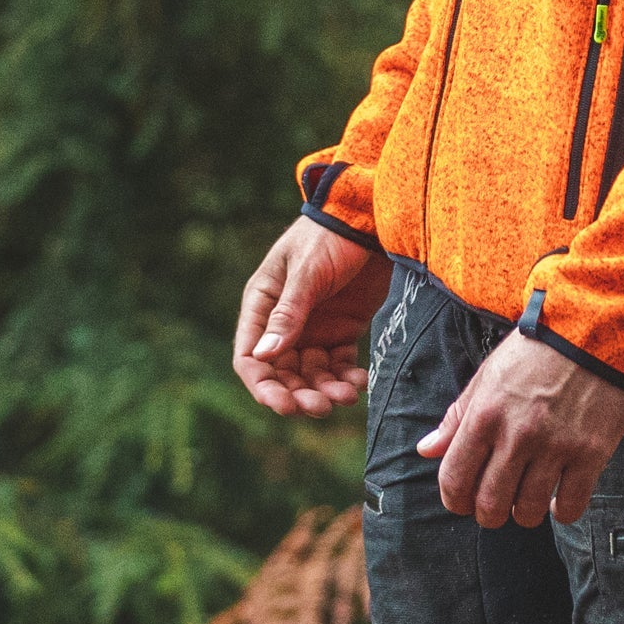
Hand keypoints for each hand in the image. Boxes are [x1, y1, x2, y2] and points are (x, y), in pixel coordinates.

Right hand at [233, 217, 390, 417]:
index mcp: (263, 303)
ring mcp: (314, 326)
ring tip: (346, 397)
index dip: (263, 385)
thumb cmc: (331, 235)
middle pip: (282, 372)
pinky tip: (360, 384)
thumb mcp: (308, 271)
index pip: (250, 356)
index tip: (283, 405)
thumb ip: (289, 313)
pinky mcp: (343, 328)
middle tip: (321, 407)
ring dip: (324, 390)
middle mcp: (284, 321)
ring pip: (311, 374)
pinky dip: (346, 378)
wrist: (373, 216)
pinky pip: (339, 364)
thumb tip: (263, 357)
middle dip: (298, 394)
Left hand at [418, 330, 623, 527]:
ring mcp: (556, 446)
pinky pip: (571, 506)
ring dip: (525, 513)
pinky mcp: (591, 453)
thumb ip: (457, 415)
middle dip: (488, 513)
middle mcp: (518, 435)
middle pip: (490, 505)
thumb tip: (426, 450)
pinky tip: (559, 500)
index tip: (463, 501)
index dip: (454, 500)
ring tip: (529, 498)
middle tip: (497, 504)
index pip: (454, 480)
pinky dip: (562, 512)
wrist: (596, 328)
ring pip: (529, 511)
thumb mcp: (489, 374)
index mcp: (485, 414)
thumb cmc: (538, 349)